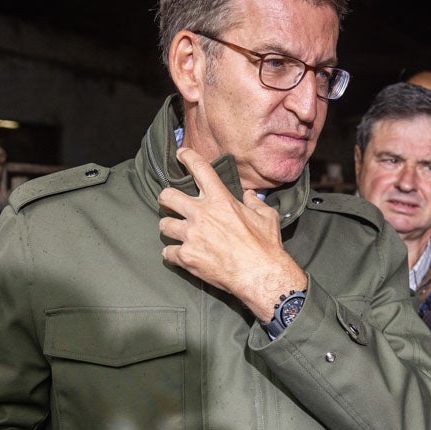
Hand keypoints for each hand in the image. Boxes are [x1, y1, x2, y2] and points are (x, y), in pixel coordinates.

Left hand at [158, 147, 306, 318]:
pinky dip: (173, 255)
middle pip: (167, 196)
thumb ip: (254, 202)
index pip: (199, 169)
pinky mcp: (186, 257)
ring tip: (176, 232)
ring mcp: (191, 236)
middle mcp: (201, 214)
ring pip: (163, 224)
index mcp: (220, 200)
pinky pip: (167, 253)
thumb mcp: (266, 217)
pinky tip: (180, 256)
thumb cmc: (266, 246)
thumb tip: (249, 195)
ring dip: (170, 227)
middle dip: (166, 198)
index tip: (180, 154)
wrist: (260, 275)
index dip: (187, 157)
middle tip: (170, 203)